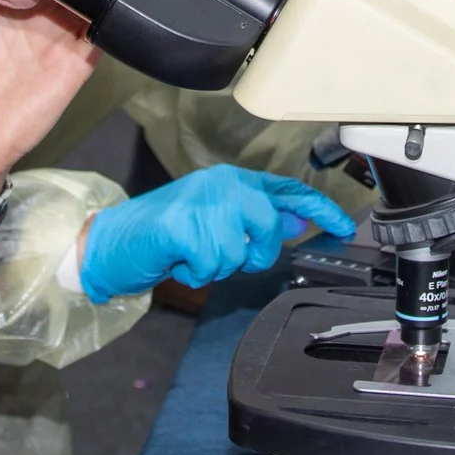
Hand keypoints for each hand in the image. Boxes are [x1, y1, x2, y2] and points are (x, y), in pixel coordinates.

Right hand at [78, 166, 355, 303]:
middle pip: (268, 227)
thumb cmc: (162, 234)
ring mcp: (203, 202)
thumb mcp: (215, 220)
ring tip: (190, 254)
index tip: (344, 225)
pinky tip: (178, 261)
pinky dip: (195, 274)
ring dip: (214, 266)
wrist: (111, 241)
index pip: (287, 190)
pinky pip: (211, 265)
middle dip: (251, 253)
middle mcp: (221, 184)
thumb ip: (255, 218)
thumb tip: (296, 218)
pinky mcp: (185, 226)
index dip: (320, 208)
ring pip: (238, 254)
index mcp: (231, 180)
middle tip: (220, 255)